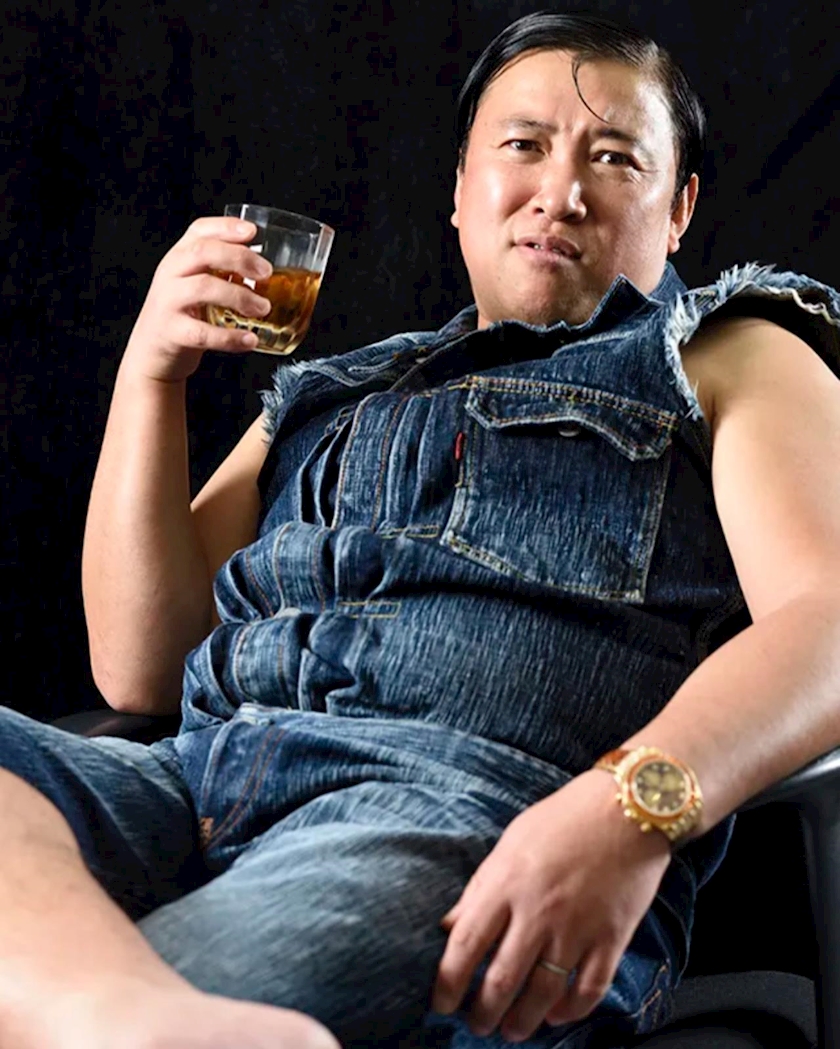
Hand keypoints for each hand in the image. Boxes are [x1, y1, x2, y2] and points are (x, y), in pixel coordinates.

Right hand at [124, 217, 275, 383]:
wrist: (151, 353)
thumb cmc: (181, 316)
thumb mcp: (195, 286)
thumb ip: (221, 274)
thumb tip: (265, 271)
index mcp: (179, 258)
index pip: (199, 231)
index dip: (226, 227)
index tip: (253, 232)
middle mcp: (170, 274)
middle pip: (202, 252)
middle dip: (239, 258)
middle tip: (266, 272)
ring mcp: (168, 302)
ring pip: (204, 287)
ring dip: (239, 296)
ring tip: (263, 308)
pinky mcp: (172, 332)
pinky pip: (203, 333)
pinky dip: (230, 337)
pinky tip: (250, 340)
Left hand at [431, 769, 671, 1041]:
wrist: (626, 808)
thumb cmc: (562, 819)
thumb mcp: (509, 843)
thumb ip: (479, 887)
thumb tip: (448, 926)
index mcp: (506, 884)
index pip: (465, 946)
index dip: (448, 983)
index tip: (442, 1003)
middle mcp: (538, 913)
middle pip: (501, 982)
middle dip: (483, 1013)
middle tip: (476, 1024)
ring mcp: (577, 929)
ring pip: (542, 996)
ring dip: (522, 1022)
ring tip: (511, 1030)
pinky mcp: (611, 939)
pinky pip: (589, 991)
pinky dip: (571, 1011)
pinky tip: (557, 1014)